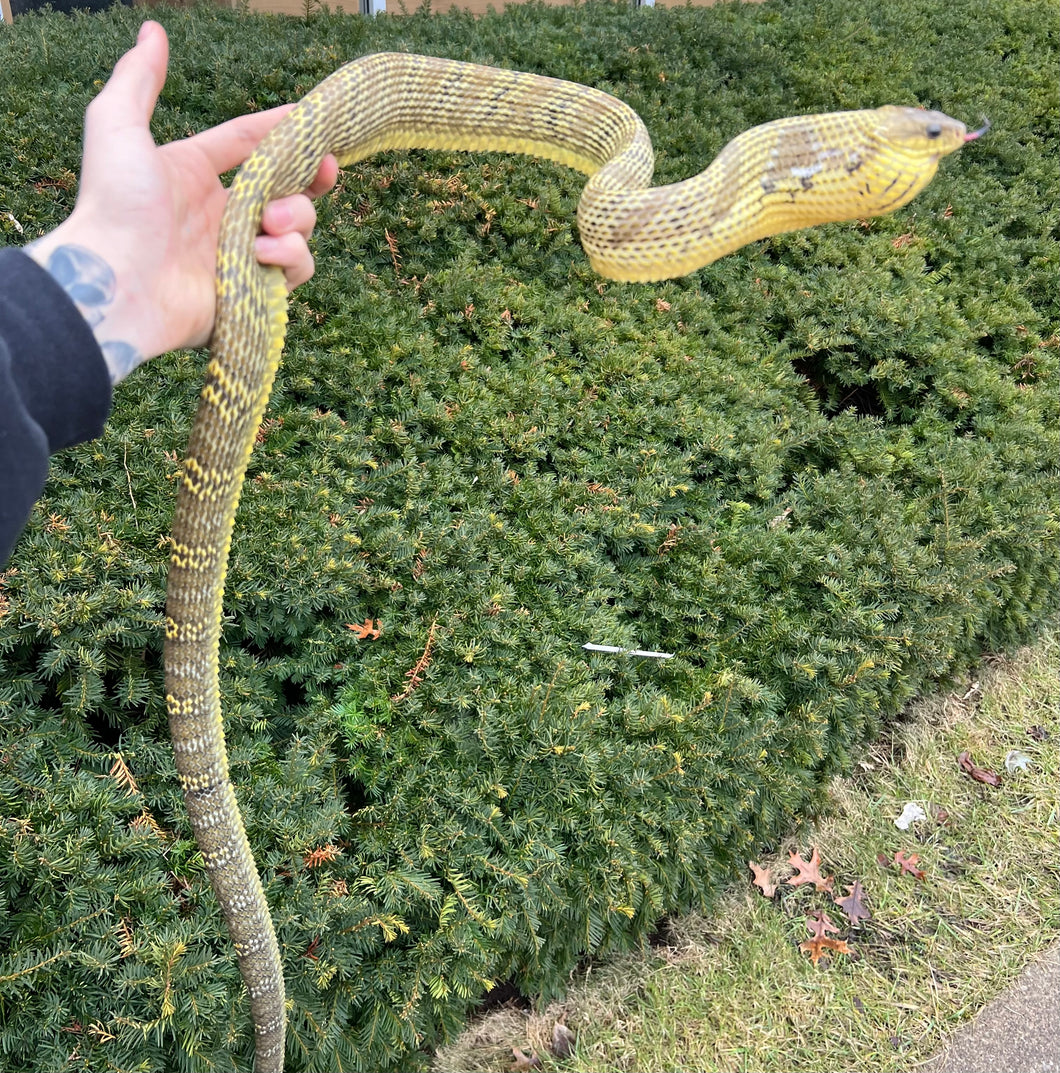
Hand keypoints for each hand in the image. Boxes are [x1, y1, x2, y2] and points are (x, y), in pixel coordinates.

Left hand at [27, 20, 338, 382]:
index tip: (312, 117)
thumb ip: (138, 78)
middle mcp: (221, 215)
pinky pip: (296, 269)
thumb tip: (153, 30)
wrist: (117, 282)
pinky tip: (262, 252)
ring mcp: (239, 254)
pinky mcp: (253, 291)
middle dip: (310, 177)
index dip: (281, 128)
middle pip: (287, 187)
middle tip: (324, 170)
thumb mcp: (117, 125)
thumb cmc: (115, 205)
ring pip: (299, 228)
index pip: (248, 143)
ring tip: (269, 223)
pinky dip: (290, 256)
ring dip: (297, 218)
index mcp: (194, 176)